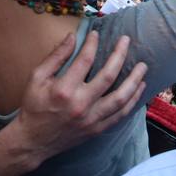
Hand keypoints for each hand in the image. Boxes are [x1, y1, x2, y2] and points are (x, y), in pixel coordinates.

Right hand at [8, 31, 146, 163]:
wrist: (33, 141)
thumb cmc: (33, 107)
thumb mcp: (37, 78)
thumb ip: (55, 57)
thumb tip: (72, 37)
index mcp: (64, 89)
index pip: (84, 60)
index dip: (92, 44)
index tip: (96, 34)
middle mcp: (80, 104)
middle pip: (108, 76)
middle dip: (119, 55)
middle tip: (126, 41)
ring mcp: (91, 119)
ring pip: (120, 98)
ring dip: (134, 81)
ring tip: (143, 67)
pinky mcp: (96, 129)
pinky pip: (120, 115)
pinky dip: (132, 102)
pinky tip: (138, 90)